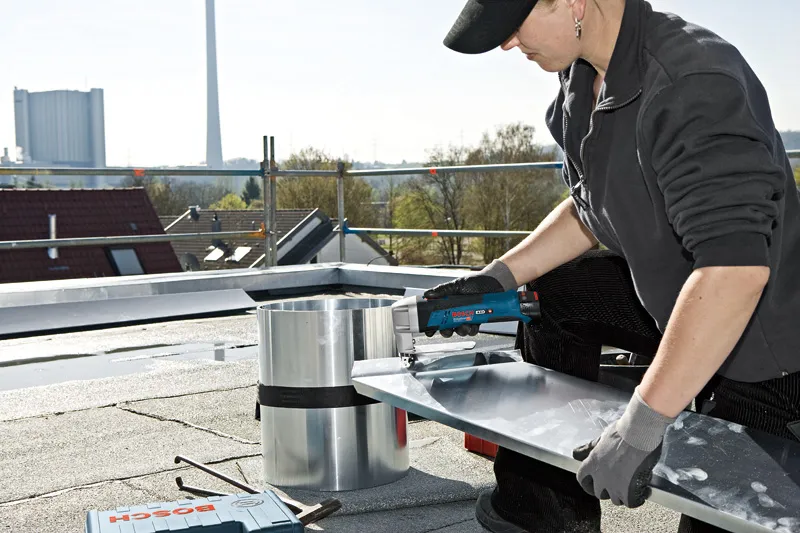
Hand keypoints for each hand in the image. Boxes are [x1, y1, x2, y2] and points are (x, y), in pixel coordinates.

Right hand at [423, 260, 518, 337]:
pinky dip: (472, 329)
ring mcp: (467, 316)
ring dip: (460, 330)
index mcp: (449, 303)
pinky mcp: (478, 319)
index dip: (432, 324)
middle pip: (447, 326)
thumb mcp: (457, 285)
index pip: (437, 316)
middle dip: (446, 331)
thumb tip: (428, 294)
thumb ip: (442, 290)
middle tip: (447, 330)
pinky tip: (472, 325)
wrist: (495, 283)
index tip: (429, 330)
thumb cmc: (476, 281)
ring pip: (460, 330)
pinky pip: (472, 329)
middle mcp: (456, 311)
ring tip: (463, 325)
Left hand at [572, 388, 674, 507]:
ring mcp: (614, 485)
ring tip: (630, 486)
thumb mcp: (601, 438)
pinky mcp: (629, 490)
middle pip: (598, 492)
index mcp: (592, 462)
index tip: (592, 484)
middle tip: (615, 485)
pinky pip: (630, 502)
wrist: (639, 433)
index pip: (582, 478)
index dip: (588, 482)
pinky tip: (644, 490)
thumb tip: (576, 453)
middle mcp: (600, 476)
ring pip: (615, 500)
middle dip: (606, 490)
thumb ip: (590, 448)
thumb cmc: (623, 432)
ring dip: (622, 495)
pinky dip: (637, 498)